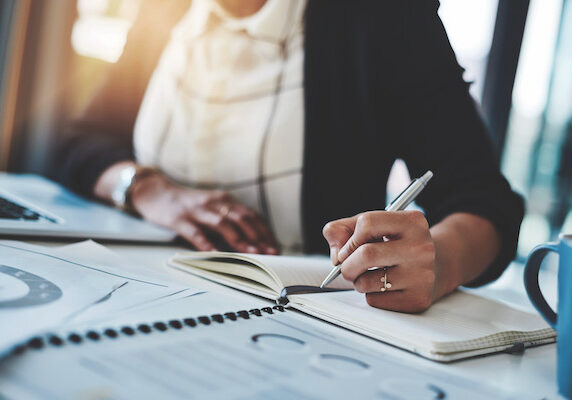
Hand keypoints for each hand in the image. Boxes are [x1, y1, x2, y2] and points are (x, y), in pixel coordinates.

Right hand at [131, 172, 278, 253]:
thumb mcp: (211, 208)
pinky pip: (195, 233)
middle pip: (242, 218)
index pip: (251, 215)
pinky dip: (207, 244)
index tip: (276, 246)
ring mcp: (196, 210)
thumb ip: (228, 221)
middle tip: (272, 252)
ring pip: (223, 224)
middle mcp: (214, 202)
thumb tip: (250, 243)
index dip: (265, 231)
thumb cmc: (187, 206)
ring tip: (254, 253)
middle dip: (259, 236)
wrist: (155, 192)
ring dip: (241, 240)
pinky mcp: (179, 219)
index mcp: (224, 200)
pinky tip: (216, 255)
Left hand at [322, 211, 441, 312]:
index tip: (347, 249)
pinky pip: (375, 301)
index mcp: (412, 222)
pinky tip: (385, 287)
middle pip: (366, 254)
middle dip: (347, 265)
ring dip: (358, 281)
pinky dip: (371, 295)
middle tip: (346, 268)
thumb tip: (336, 255)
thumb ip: (344, 230)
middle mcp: (421, 247)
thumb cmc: (396, 244)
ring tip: (369, 275)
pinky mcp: (418, 298)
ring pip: (366, 282)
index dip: (349, 239)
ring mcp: (422, 275)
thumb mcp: (374, 226)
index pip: (367, 223)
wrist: (436, 267)